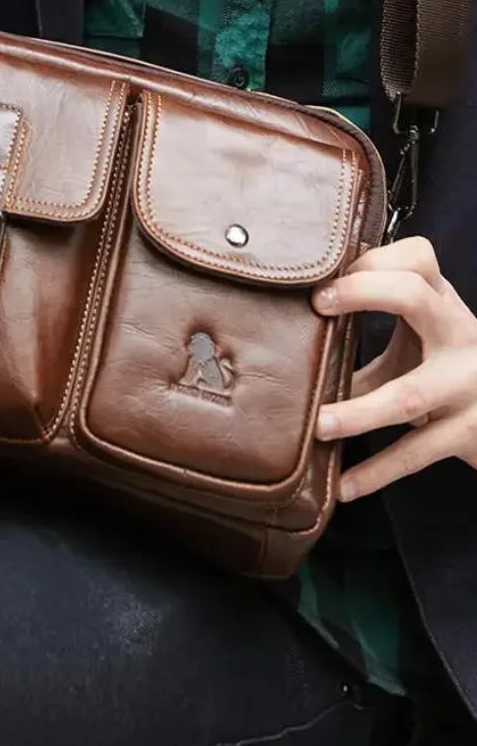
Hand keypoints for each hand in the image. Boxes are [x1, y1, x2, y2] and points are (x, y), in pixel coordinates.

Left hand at [311, 237, 476, 502]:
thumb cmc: (448, 369)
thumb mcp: (420, 340)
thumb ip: (366, 332)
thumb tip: (286, 339)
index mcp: (443, 305)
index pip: (417, 258)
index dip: (371, 261)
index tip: (327, 281)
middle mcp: (459, 335)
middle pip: (414, 295)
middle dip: (363, 295)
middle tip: (318, 306)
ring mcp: (467, 384)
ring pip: (408, 394)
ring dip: (357, 412)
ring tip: (318, 426)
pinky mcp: (467, 432)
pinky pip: (416, 453)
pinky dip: (377, 472)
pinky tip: (345, 487)